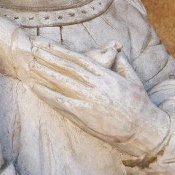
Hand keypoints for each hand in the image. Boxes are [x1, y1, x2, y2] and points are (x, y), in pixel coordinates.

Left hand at [29, 40, 168, 156]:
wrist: (143, 130)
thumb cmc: (140, 106)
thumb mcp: (135, 80)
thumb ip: (123, 65)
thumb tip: (116, 52)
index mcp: (106, 75)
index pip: (78, 59)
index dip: (61, 51)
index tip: (48, 44)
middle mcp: (95, 85)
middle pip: (67, 68)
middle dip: (49, 57)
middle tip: (33, 48)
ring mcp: (89, 100)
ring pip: (62, 82)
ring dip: (45, 72)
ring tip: (31, 64)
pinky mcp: (84, 115)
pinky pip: (61, 103)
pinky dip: (47, 94)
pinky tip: (35, 88)